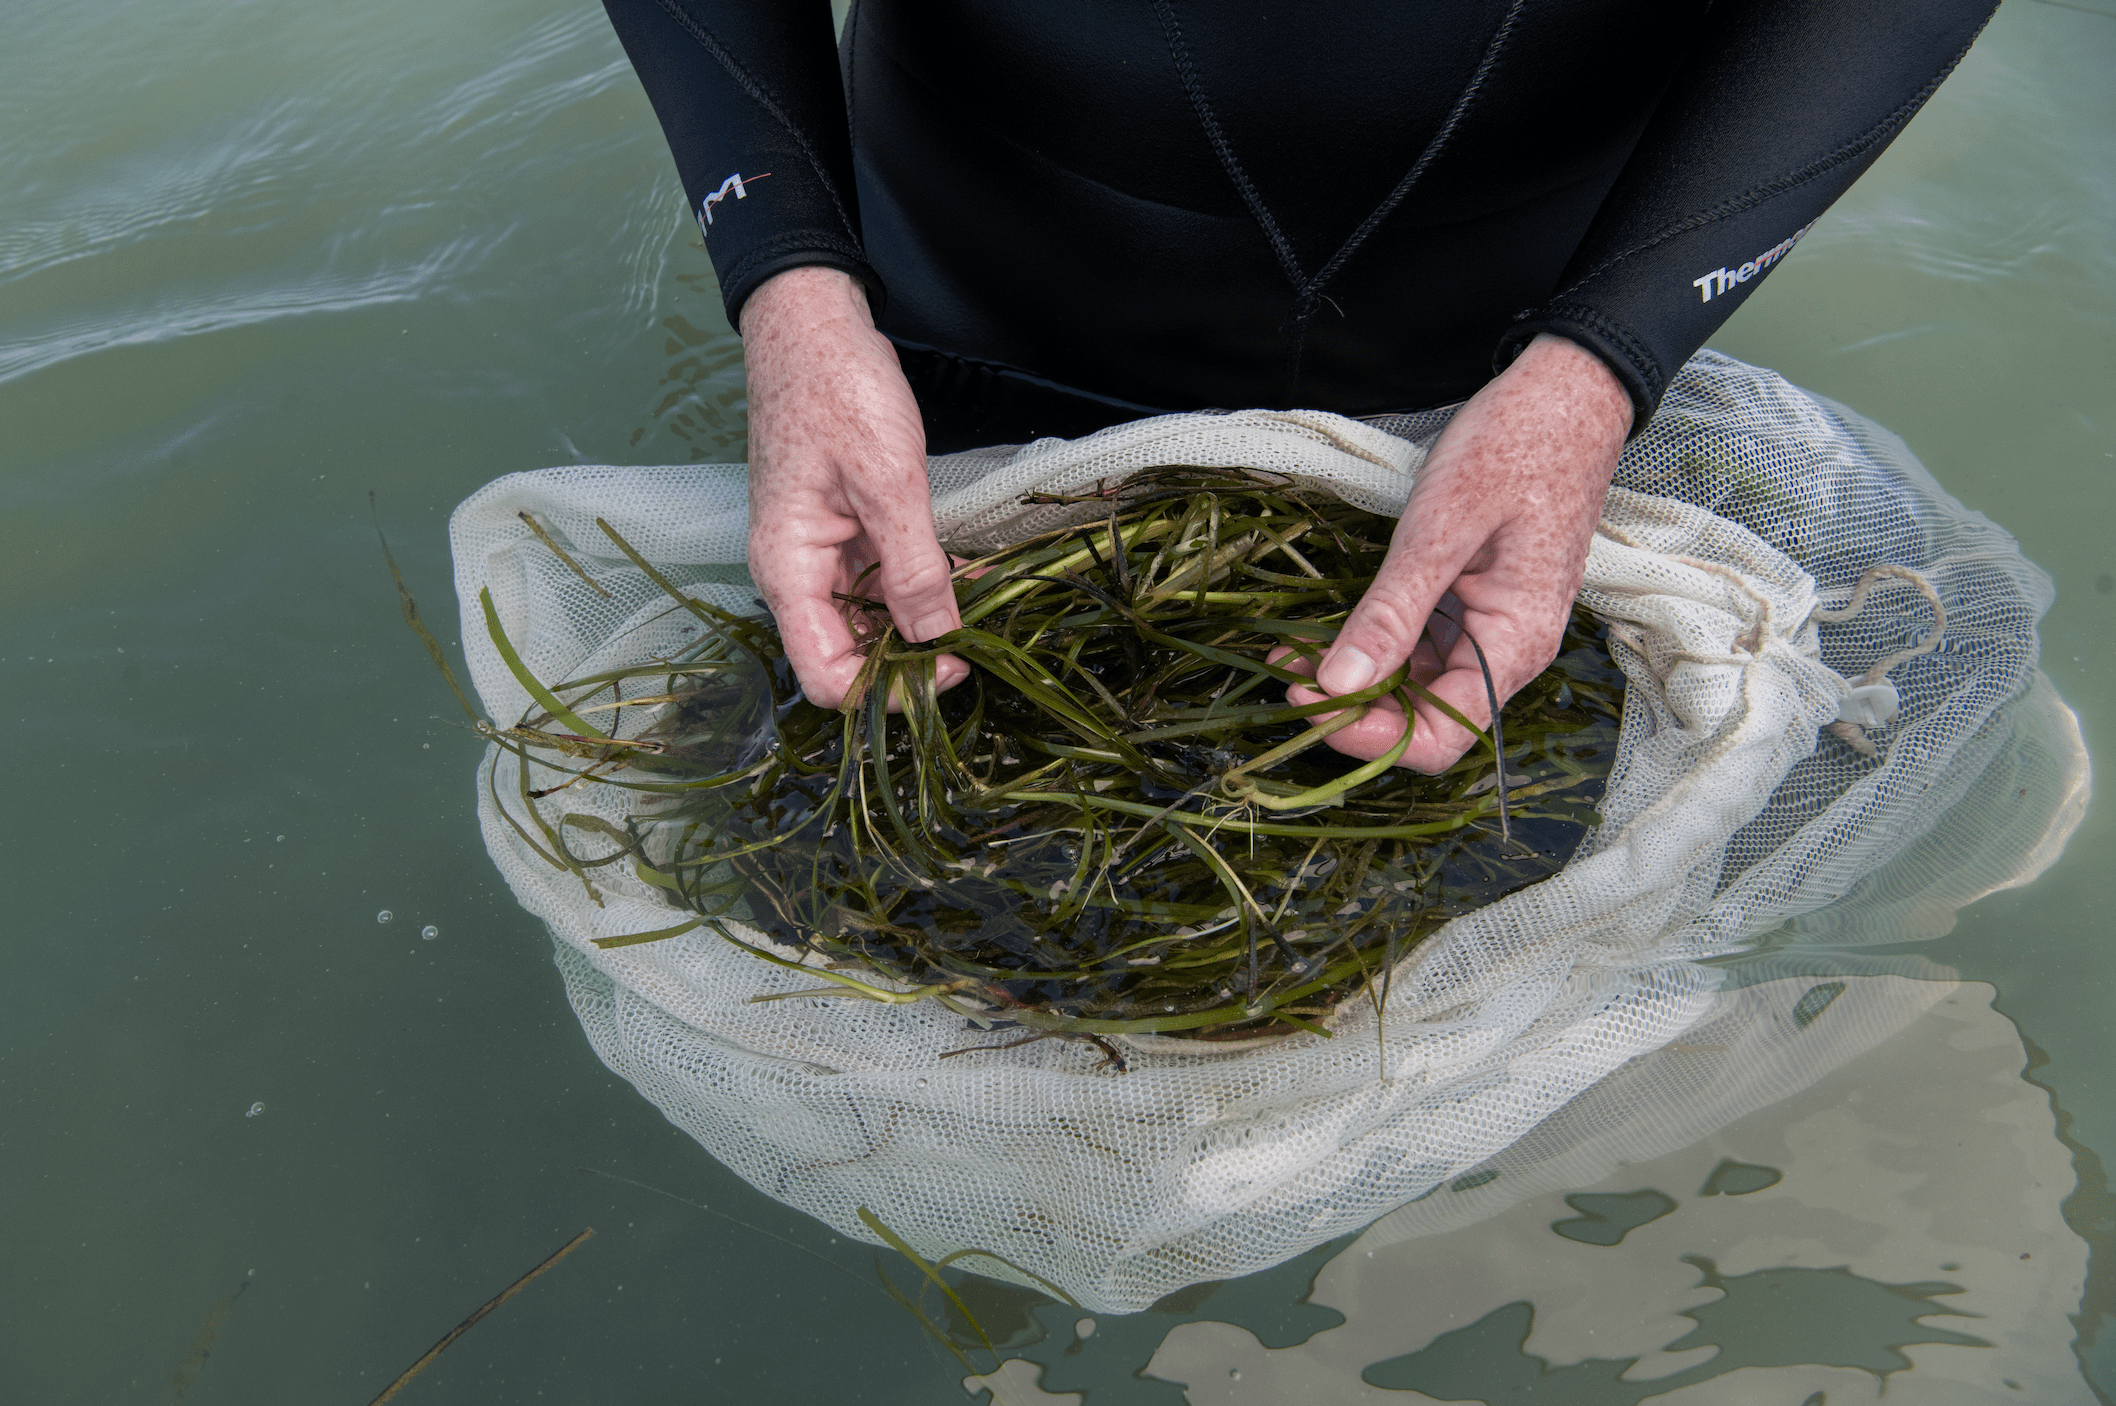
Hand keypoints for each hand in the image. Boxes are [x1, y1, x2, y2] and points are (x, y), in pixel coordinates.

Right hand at [740, 266, 967, 707]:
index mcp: (789, 572)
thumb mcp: (888, 482)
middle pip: (847, 657)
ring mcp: (819, 554)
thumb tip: (938, 638)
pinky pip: (877, 581)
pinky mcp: (841, 531)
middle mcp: (796, 574)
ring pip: (867, 622)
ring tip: (976, 605)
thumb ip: (912, 568)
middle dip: (909, 660)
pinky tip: (960, 576)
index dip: (888, 690)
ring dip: (918, 624)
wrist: (812, 325)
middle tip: (976, 644)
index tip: (951, 669)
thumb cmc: (837, 390)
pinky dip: (916, 586)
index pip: (827, 677)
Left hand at [1287, 333, 1632, 771]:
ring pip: (1416, 686)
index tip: (1308, 702)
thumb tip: (1338, 686)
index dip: (1372, 737)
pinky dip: (1373, 647)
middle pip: (1426, 719)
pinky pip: (1420, 648)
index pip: (1443, 736)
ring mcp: (1491, 629)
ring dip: (1356, 682)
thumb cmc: (1515, 447)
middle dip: (1354, 710)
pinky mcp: (1473, 606)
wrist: (1566, 393)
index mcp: (1516, 644)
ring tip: (1291, 656)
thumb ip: (1391, 614)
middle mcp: (1508, 651)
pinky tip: (1324, 635)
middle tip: (1288, 678)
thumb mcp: (1441, 528)